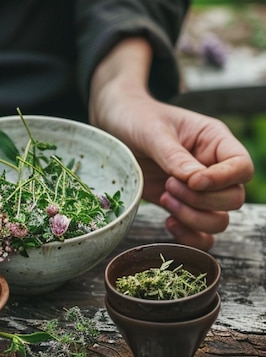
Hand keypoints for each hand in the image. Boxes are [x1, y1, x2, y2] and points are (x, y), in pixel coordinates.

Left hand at [89, 38, 253, 249]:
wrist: (113, 125)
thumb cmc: (136, 119)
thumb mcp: (152, 131)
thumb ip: (174, 155)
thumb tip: (195, 180)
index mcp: (214, 141)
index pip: (242, 167)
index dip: (224, 179)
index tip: (193, 181)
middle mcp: (212, 168)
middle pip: (234, 198)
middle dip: (202, 200)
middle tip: (168, 185)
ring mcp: (196, 190)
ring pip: (219, 220)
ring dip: (193, 218)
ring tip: (163, 197)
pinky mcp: (179, 206)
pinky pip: (200, 234)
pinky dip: (189, 236)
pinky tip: (167, 222)